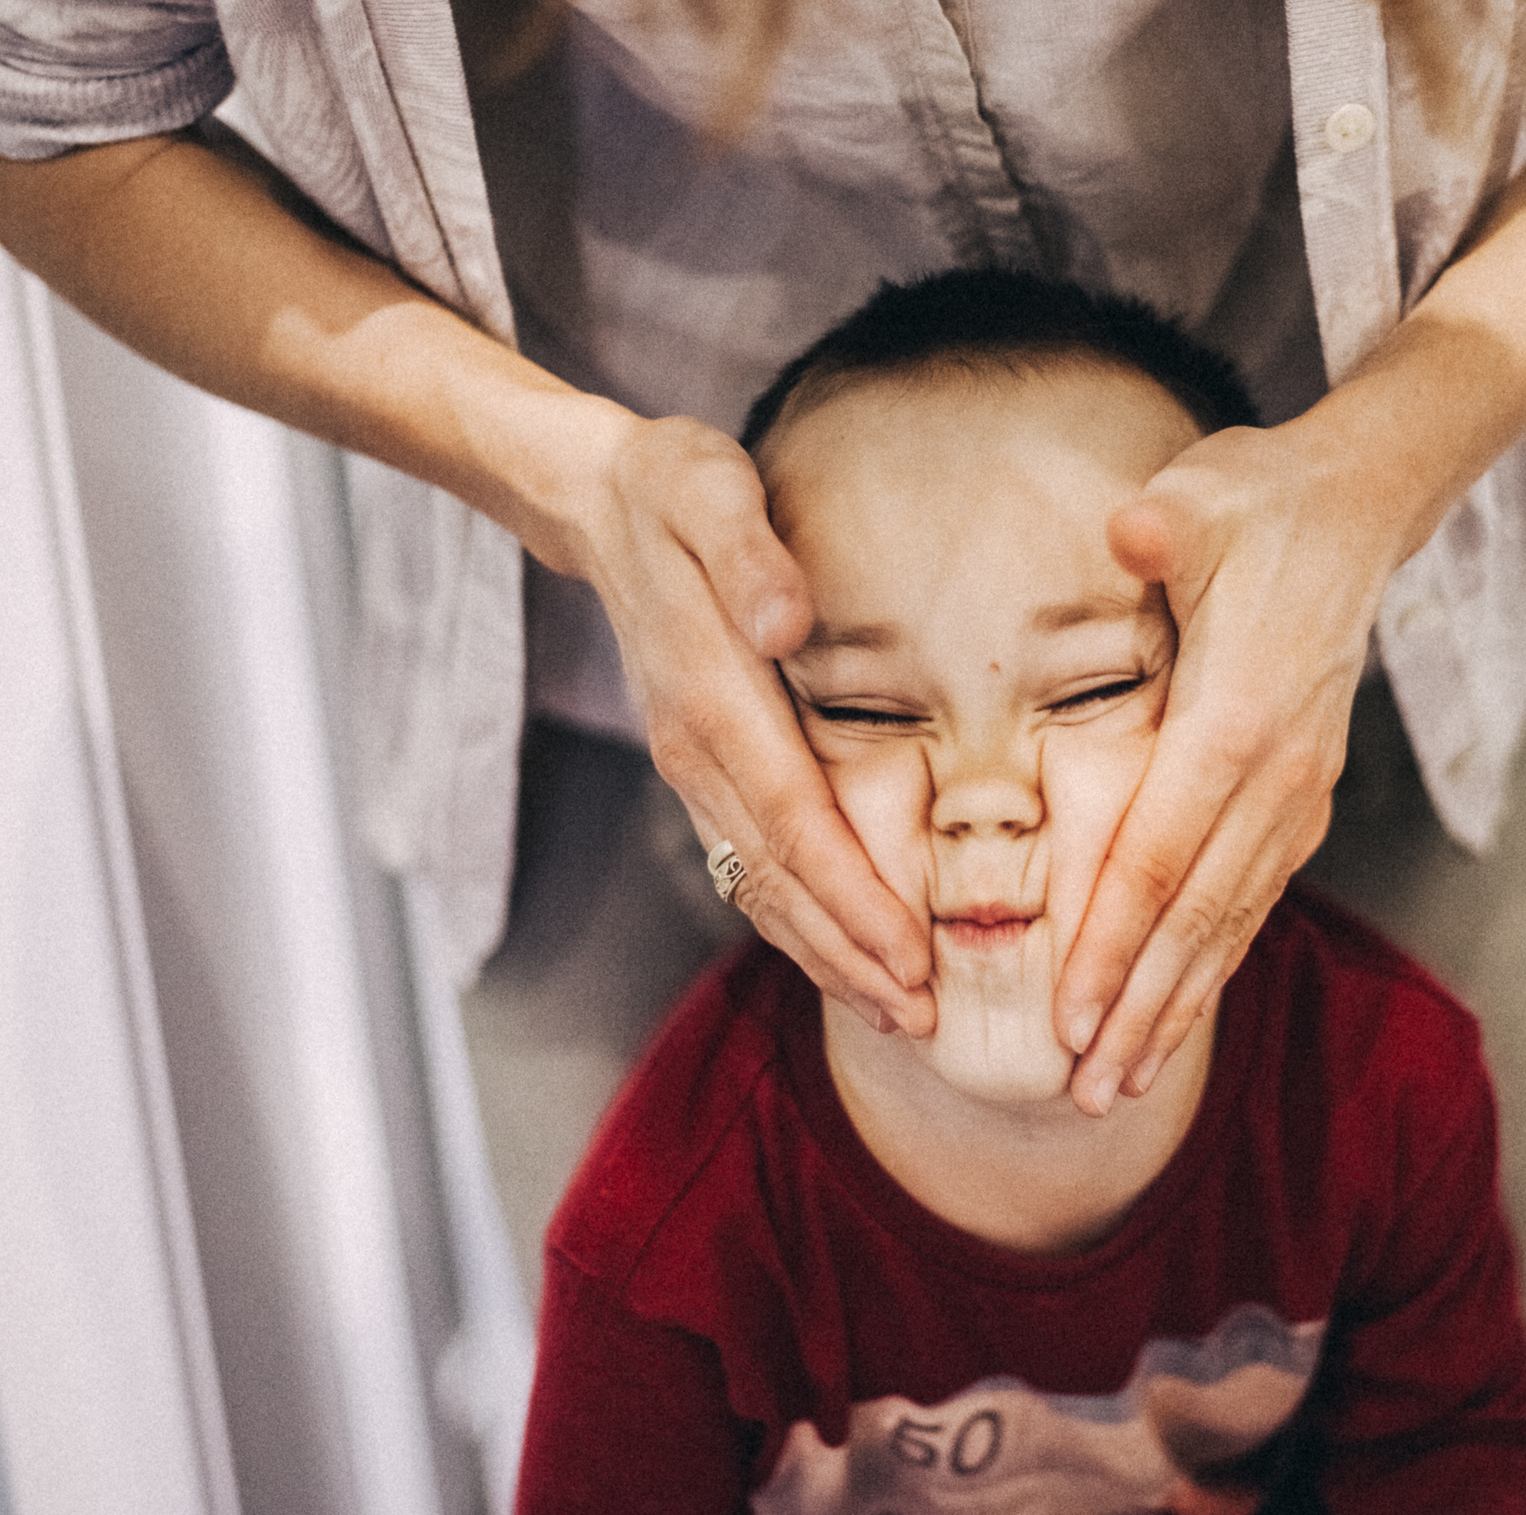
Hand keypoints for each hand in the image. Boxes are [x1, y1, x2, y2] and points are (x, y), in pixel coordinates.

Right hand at [535, 401, 934, 1035]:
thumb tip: (784, 622)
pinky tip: (847, 955)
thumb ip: (748, 552)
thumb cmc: (675, 487)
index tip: (908, 953)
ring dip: (825, 956)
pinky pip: (748, 866)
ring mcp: (689, 770)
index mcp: (711, 694)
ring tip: (898, 1011)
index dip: (851, 894)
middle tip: (924, 1016)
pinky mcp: (698, 774)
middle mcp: (694, 751)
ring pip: (759, 886)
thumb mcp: (708, 487)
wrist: (601, 502)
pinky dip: (798, 922)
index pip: (791, 817)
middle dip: (850, 953)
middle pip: (777, 877)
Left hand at [1054, 416, 1404, 1115]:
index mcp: (1239, 718)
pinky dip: (1213, 966)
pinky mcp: (1303, 797)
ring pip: (1230, 923)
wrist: (1358, 508)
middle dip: (1140, 1010)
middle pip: (1198, 916)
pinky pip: (1252, 899)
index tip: (1070, 1015)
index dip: (1114, 942)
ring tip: (1120, 1084)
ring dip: (1176, 1008)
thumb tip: (1131, 528)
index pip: (1162, 854)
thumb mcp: (1204, 495)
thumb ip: (1166, 524)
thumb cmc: (1259, 503)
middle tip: (1086, 1090)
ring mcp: (1300, 793)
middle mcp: (1279, 774)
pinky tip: (1175, 1015)